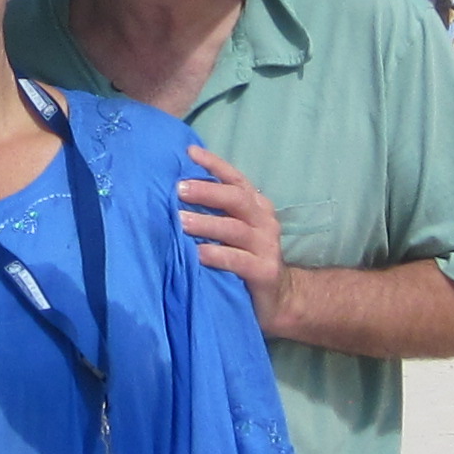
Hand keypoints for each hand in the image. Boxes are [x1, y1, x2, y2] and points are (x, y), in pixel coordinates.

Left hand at [177, 145, 283, 308]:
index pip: (235, 179)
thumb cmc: (245, 259)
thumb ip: (215, 211)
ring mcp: (267, 246)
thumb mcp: (233, 231)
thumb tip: (176, 191)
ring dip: (207, 223)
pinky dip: (218, 255)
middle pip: (236, 199)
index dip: (214, 164)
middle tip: (179, 189)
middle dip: (207, 191)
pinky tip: (199, 253)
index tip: (189, 153)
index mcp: (256, 206)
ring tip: (181, 221)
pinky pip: (239, 260)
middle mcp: (264, 221)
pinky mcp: (265, 271)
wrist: (277, 300)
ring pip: (235, 228)